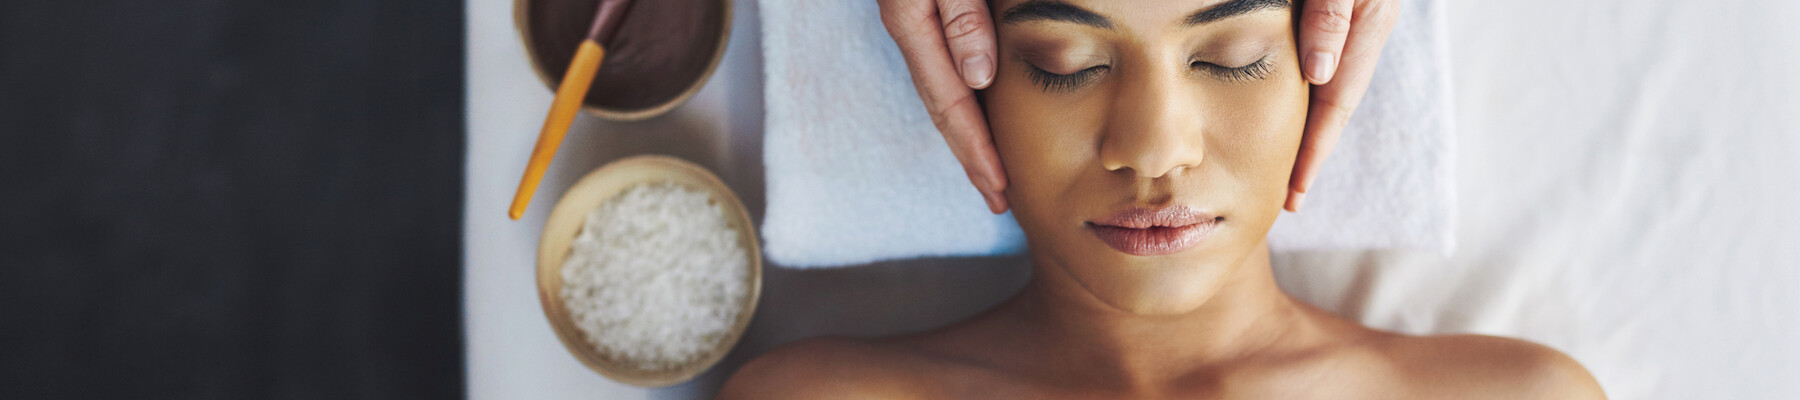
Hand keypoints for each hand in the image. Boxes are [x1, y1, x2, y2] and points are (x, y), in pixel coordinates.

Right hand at [877, 0, 1008, 213]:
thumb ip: (962, 17)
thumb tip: (978, 78)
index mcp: (913, 26)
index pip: (950, 104)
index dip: (976, 149)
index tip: (1000, 186)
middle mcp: (910, 32)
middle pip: (941, 111)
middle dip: (970, 159)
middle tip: (998, 200)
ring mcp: (914, 25)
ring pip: (941, 95)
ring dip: (966, 136)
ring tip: (990, 171)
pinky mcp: (923, 14)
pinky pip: (945, 72)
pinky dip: (965, 103)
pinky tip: (978, 113)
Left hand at [1286, 0, 1400, 211]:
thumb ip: (1330, 17)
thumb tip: (1319, 73)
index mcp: (1369, 25)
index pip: (1338, 103)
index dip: (1315, 149)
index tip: (1295, 190)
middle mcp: (1366, 30)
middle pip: (1336, 104)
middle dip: (1313, 151)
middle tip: (1289, 196)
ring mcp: (1357, 22)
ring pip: (1329, 87)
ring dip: (1310, 125)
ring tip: (1289, 163)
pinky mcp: (1339, 11)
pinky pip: (1322, 63)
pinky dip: (1306, 92)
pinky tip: (1291, 107)